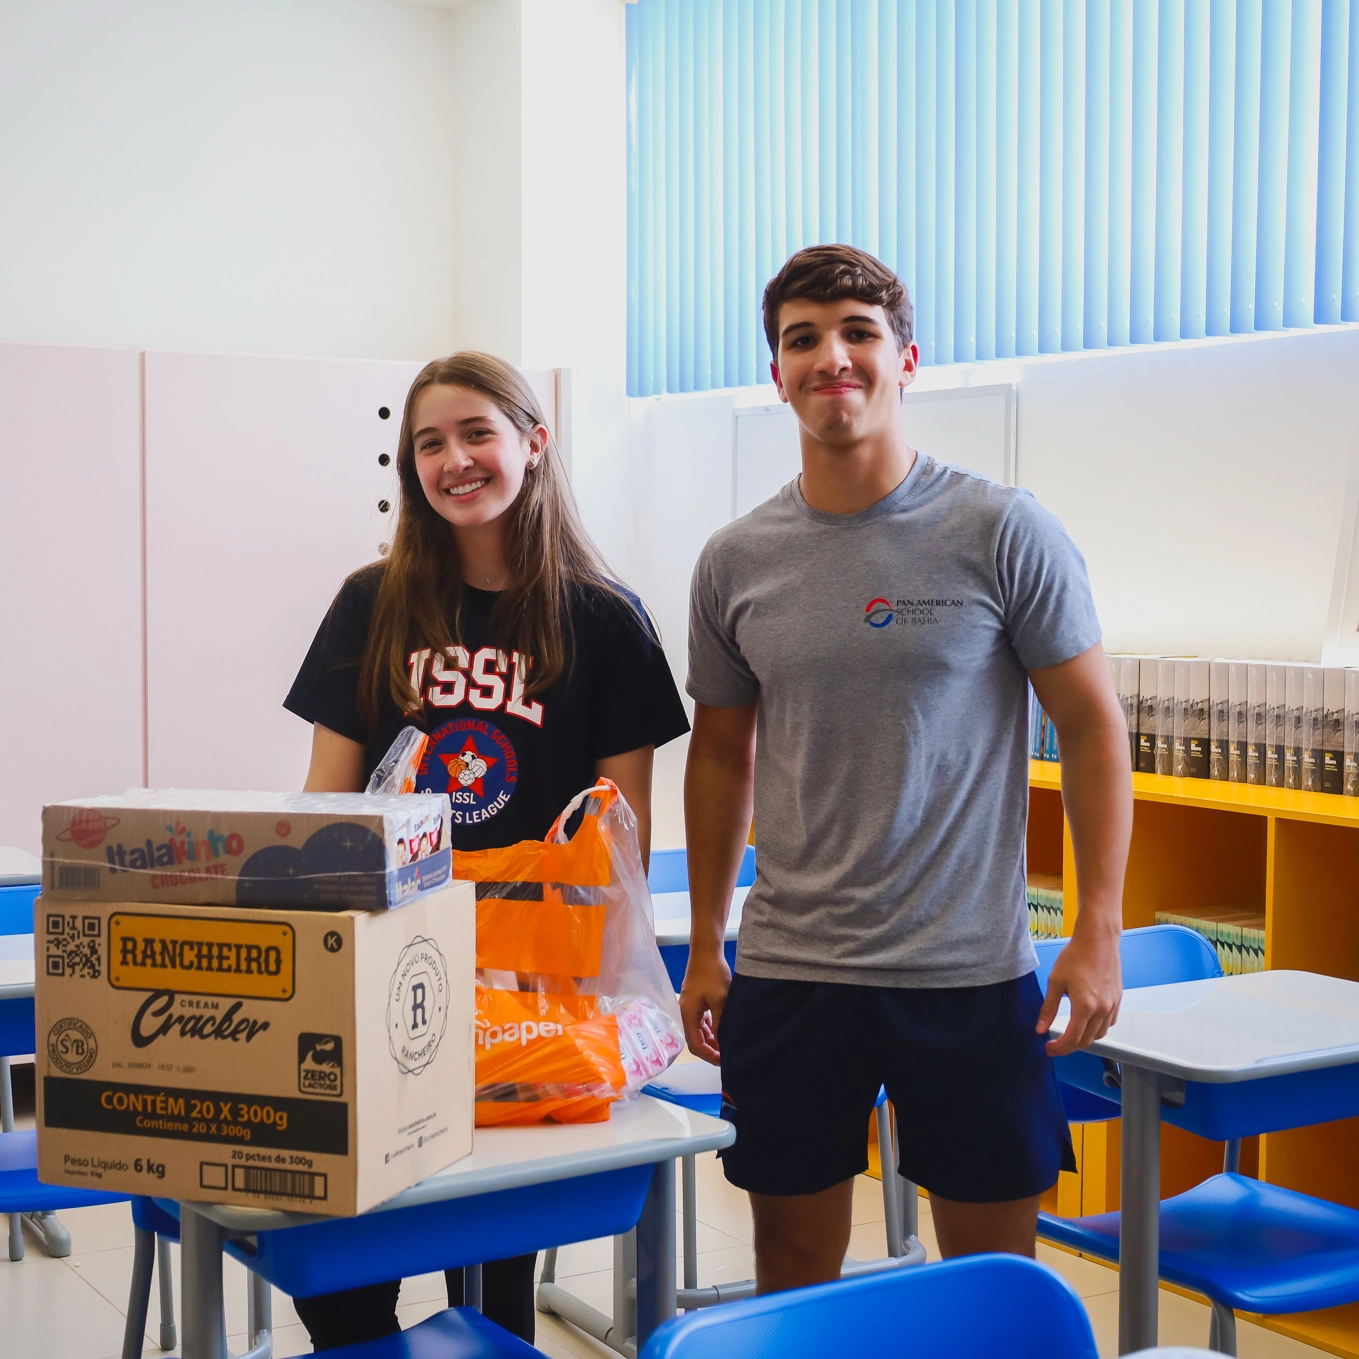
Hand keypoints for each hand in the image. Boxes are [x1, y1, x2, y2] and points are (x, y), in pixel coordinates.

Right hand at [680, 949, 731, 1064]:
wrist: (706, 952)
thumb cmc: (713, 974)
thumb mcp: (720, 1001)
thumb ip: (720, 1024)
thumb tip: (723, 1043)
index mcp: (688, 1015)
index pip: (696, 1045)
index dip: (709, 1056)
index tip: (724, 1061)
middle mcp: (686, 1013)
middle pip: (695, 1040)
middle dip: (710, 1050)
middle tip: (727, 1055)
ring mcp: (690, 1007)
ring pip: (699, 1031)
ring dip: (711, 1040)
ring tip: (726, 1045)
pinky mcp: (695, 1001)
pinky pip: (701, 1021)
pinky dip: (711, 1028)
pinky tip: (721, 1030)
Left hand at [1037, 929, 1121, 1055]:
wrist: (1098, 940)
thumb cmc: (1075, 956)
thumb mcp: (1055, 982)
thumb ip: (1048, 1008)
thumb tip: (1040, 1028)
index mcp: (1085, 1007)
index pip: (1072, 1039)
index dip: (1059, 1048)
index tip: (1049, 1049)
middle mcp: (1102, 1010)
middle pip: (1086, 1041)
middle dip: (1069, 1047)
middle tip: (1055, 1044)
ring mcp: (1112, 1005)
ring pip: (1099, 1034)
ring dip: (1084, 1039)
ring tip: (1069, 1034)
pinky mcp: (1118, 1000)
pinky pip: (1109, 1024)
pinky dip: (1097, 1029)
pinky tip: (1087, 1023)